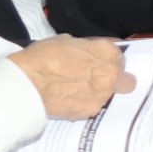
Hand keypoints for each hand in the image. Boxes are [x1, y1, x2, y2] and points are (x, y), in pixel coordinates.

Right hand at [9, 36, 132, 119]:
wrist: (27, 83)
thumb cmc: (43, 57)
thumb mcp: (67, 40)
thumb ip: (87, 48)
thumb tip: (90, 52)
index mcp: (107, 52)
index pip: (119, 55)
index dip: (107, 59)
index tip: (98, 62)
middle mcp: (110, 74)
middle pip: (126, 79)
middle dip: (115, 79)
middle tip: (96, 79)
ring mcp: (102, 94)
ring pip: (110, 95)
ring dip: (99, 92)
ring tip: (77, 91)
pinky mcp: (90, 111)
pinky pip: (94, 106)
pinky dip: (85, 104)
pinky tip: (70, 100)